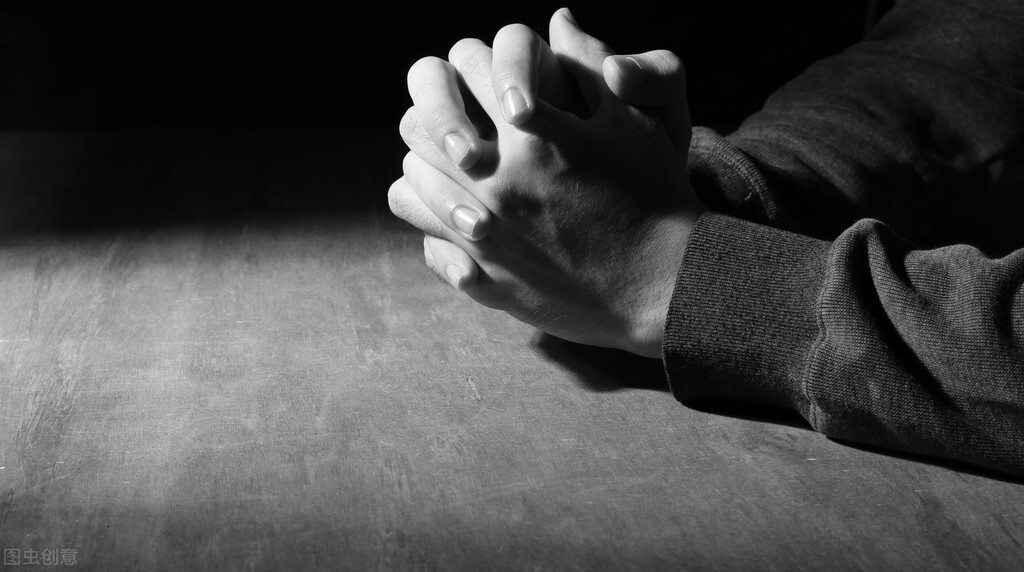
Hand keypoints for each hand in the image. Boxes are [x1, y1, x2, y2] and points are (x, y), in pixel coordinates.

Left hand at [390, 13, 704, 356]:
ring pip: (413, 179)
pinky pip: (427, 240)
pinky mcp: (485, 277)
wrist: (665, 285)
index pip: (470, 67)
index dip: (481, 62)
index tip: (498, 79)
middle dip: (441, 107)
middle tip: (466, 115)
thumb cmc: (656, 195)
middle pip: (423, 121)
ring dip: (430, 161)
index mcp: (534, 136)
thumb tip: (558, 19)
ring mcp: (485, 235)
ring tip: (459, 162)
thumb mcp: (635, 120)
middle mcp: (498, 183)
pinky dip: (432, 218)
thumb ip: (592, 63)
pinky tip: (460, 212)